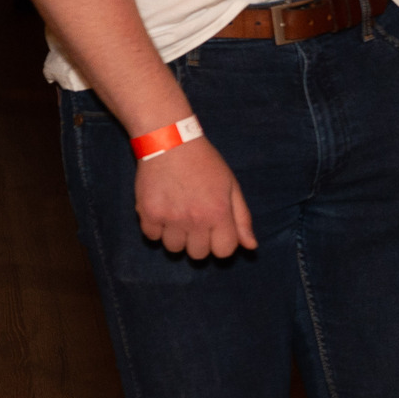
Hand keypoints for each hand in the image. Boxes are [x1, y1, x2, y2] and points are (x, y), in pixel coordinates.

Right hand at [137, 139, 256, 259]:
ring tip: (178, 216)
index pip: (224, 252)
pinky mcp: (148, 213)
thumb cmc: (205, 163)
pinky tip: (162, 211)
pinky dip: (156, 228)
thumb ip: (242, 218)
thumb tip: (251, 246)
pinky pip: (151, 237)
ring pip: (174, 248)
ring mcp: (170, 218)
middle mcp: (195, 219)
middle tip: (196, 222)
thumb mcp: (231, 186)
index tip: (216, 232)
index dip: (222, 244)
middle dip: (199, 243)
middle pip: (199, 255)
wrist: (170, 142)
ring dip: (176, 237)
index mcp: (219, 212)